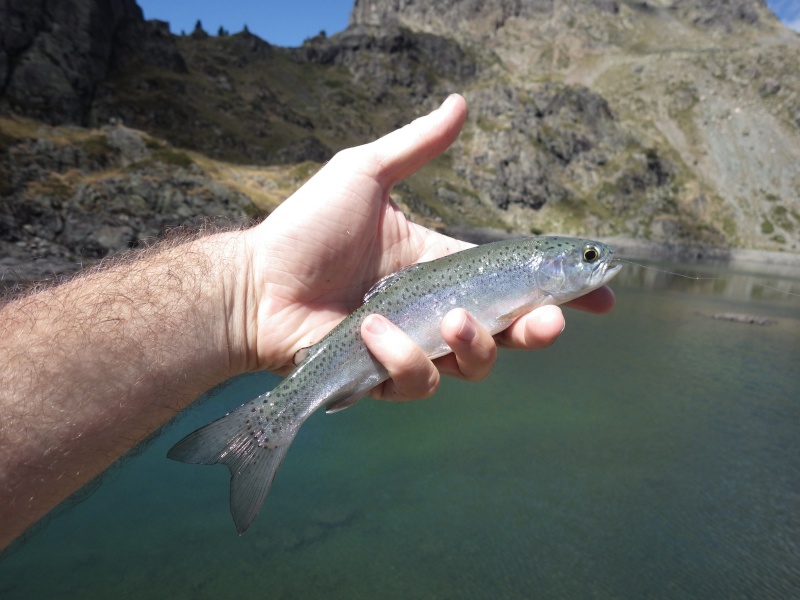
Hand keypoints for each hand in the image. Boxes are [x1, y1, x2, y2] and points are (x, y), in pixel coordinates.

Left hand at [238, 94, 614, 397]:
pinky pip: (418, 382)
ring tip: (447, 320)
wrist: (254, 279)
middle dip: (539, 331)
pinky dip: (403, 360)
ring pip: (473, 365)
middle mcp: (435, 312)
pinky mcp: (382, 378)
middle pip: (509, 333)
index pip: (514, 280)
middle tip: (549, 322)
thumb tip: (461, 102)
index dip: (559, 288)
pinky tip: (373, 330)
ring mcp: (412, 348)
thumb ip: (417, 147)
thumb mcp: (366, 174)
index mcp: (443, 267)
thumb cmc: (307, 228)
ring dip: (473, 346)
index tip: (601, 291)